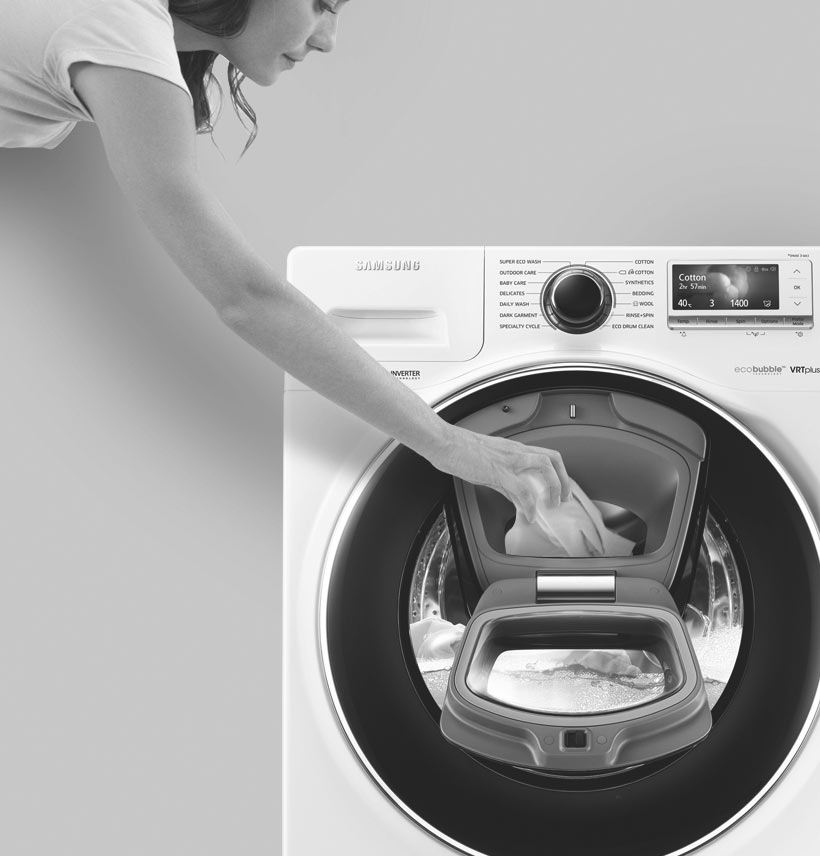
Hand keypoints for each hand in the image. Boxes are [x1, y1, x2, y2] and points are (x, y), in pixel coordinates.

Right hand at [431, 426, 571, 522]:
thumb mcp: (487, 464)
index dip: (558, 472)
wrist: (444, 442)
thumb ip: (504, 480)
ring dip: (554, 487)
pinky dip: (530, 504)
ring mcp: (508, 460)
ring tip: (552, 505)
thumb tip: (515, 496)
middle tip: (563, 498)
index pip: (545, 455)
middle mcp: (515, 451)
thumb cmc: (459, 449)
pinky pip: (522, 489)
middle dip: (563, 480)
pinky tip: (530, 515)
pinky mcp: (499, 471)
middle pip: (552, 458)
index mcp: (513, 448)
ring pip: (544, 467)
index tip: (559, 487)